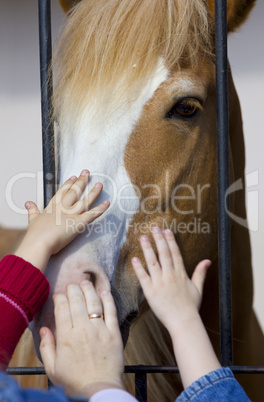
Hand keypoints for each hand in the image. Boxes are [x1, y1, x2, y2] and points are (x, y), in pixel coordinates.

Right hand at [14, 170, 108, 271]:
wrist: (39, 242)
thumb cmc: (35, 234)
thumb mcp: (32, 220)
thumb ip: (32, 210)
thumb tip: (28, 203)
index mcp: (52, 207)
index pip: (62, 192)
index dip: (69, 184)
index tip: (74, 176)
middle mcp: (63, 207)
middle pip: (74, 192)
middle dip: (82, 181)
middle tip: (87, 172)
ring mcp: (72, 214)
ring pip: (85, 200)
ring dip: (94, 192)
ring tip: (100, 184)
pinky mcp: (80, 222)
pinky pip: (93, 214)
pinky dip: (101, 209)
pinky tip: (108, 202)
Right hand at [39, 281, 123, 397]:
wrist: (99, 390)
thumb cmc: (74, 381)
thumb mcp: (53, 368)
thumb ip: (47, 347)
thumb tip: (44, 329)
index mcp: (66, 337)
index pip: (62, 308)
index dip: (60, 298)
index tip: (59, 295)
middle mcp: (83, 329)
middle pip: (77, 301)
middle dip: (73, 289)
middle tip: (72, 285)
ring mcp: (100, 330)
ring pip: (94, 302)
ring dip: (89, 289)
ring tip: (85, 283)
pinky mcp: (114, 333)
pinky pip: (111, 311)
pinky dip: (108, 299)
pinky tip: (104, 291)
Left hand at [131, 227, 210, 334]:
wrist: (183, 322)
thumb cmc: (190, 307)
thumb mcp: (198, 288)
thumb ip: (200, 273)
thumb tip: (207, 260)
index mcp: (181, 274)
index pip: (175, 253)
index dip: (170, 241)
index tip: (166, 231)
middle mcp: (170, 276)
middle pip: (164, 253)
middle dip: (159, 239)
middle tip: (154, 228)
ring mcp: (160, 283)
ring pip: (152, 262)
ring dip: (147, 248)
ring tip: (143, 237)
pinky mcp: (150, 291)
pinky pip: (143, 277)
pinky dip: (138, 267)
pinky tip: (134, 258)